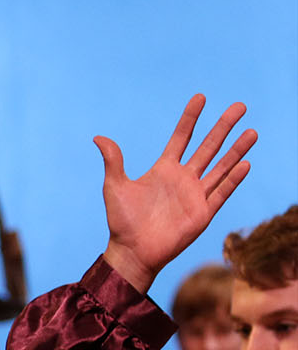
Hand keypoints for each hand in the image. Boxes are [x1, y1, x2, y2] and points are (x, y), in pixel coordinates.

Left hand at [96, 95, 256, 292]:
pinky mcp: (203, 213)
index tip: (200, 97)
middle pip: (208, 147)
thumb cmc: (122, 221)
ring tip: (252, 132)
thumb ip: (113, 161)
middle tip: (239, 106)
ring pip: (221, 167)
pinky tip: (245, 164)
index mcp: (163, 170)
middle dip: (223, 127)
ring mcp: (195, 195)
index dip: (190, 118)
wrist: (132, 252)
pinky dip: (232, 179)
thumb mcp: (115, 187)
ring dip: (236, 151)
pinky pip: (221, 193)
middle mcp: (183, 179)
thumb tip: (98, 137)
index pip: (181, 138)